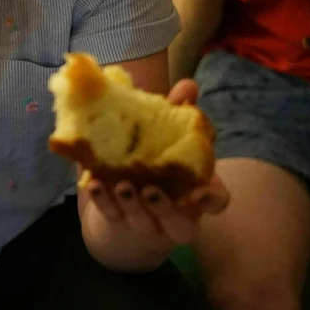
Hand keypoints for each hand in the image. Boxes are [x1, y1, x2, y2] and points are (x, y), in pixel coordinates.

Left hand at [81, 78, 230, 257]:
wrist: (122, 198)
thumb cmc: (153, 161)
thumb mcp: (165, 137)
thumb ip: (177, 113)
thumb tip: (188, 85)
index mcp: (195, 192)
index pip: (216, 201)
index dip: (211, 200)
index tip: (199, 193)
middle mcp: (176, 215)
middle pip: (179, 224)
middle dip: (164, 209)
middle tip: (149, 189)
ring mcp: (147, 224)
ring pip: (143, 223)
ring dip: (131, 206)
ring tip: (120, 184)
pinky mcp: (119, 224)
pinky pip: (112, 217)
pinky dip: (103, 202)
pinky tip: (94, 183)